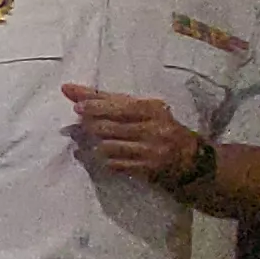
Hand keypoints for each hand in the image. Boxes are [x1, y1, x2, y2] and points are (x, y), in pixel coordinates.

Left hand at [58, 84, 200, 184]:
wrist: (190, 159)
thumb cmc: (159, 128)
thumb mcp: (142, 109)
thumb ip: (107, 99)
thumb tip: (68, 89)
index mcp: (153, 109)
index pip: (119, 106)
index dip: (96, 106)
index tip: (77, 105)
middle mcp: (154, 129)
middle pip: (110, 126)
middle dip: (91, 124)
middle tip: (81, 123)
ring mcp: (151, 151)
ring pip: (108, 146)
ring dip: (96, 144)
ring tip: (97, 140)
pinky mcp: (147, 169)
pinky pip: (114, 164)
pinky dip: (106, 159)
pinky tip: (106, 156)